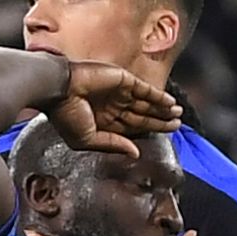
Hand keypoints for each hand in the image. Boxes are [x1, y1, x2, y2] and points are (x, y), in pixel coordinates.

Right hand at [48, 61, 182, 157]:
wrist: (57, 90)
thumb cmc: (65, 116)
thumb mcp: (87, 140)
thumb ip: (112, 145)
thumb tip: (135, 153)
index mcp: (104, 122)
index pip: (132, 128)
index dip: (149, 131)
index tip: (165, 136)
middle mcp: (113, 107)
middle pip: (143, 116)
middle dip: (161, 121)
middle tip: (178, 126)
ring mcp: (119, 93)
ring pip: (147, 104)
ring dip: (163, 109)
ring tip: (178, 115)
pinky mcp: (123, 80)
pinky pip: (145, 90)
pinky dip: (158, 97)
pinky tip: (171, 104)